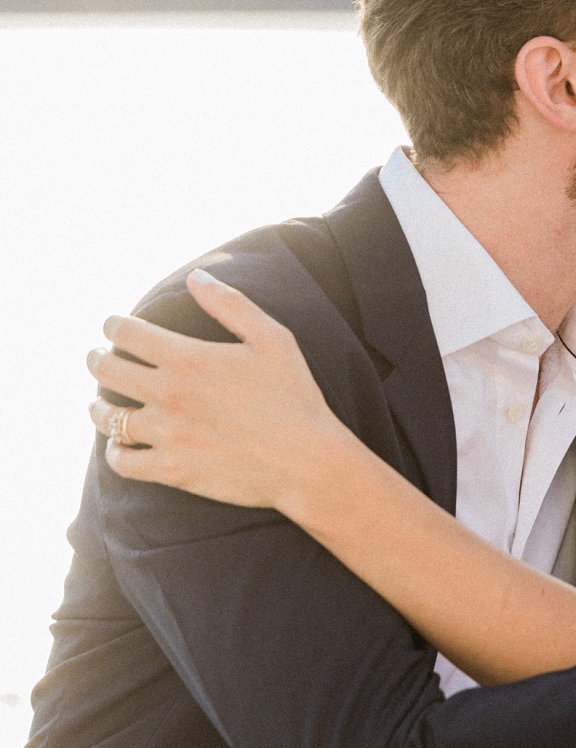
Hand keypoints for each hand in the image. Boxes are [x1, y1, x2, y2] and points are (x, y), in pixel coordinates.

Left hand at [87, 269, 343, 511]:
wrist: (306, 460)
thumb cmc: (294, 395)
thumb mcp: (272, 337)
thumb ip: (230, 304)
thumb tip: (195, 277)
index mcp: (188, 358)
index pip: (127, 333)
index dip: (113, 326)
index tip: (111, 326)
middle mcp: (169, 394)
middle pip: (108, 370)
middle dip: (96, 358)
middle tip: (96, 357)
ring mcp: (167, 434)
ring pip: (108, 418)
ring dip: (97, 407)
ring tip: (98, 403)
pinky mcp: (171, 469)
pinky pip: (122, 461)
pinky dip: (115, 451)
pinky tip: (119, 445)